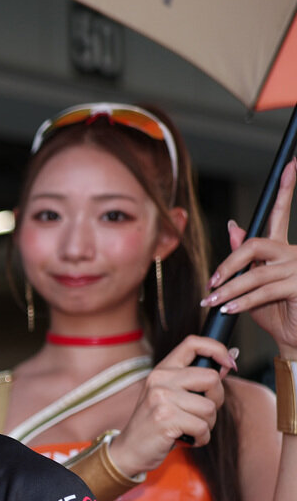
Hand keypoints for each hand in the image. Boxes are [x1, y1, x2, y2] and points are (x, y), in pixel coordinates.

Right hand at [106, 336, 231, 473]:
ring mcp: (161, 399)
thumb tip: (229, 364)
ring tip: (189, 429)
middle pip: (212, 378)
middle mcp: (159, 380)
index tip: (229, 364)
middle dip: (216, 399)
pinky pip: (202, 428)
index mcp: (162, 370)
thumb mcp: (170, 395)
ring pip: (209, 408)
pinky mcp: (165, 420)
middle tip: (201, 413)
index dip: (217, 349)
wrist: (130, 449)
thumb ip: (195, 380)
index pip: (193, 343)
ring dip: (207, 424)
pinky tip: (186, 439)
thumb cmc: (156, 423)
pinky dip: (200, 438)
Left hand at [205, 159, 296, 350]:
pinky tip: (229, 309)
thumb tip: (233, 226)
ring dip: (229, 289)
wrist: (293, 336)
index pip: (280, 214)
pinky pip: (264, 291)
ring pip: (255, 273)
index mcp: (282, 248)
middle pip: (256, 245)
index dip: (287, 188)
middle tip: (211, 282)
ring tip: (212, 302)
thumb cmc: (273, 310)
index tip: (292, 163)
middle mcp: (293, 253)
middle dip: (229, 263)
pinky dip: (242, 301)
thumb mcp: (253, 282)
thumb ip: (244, 255)